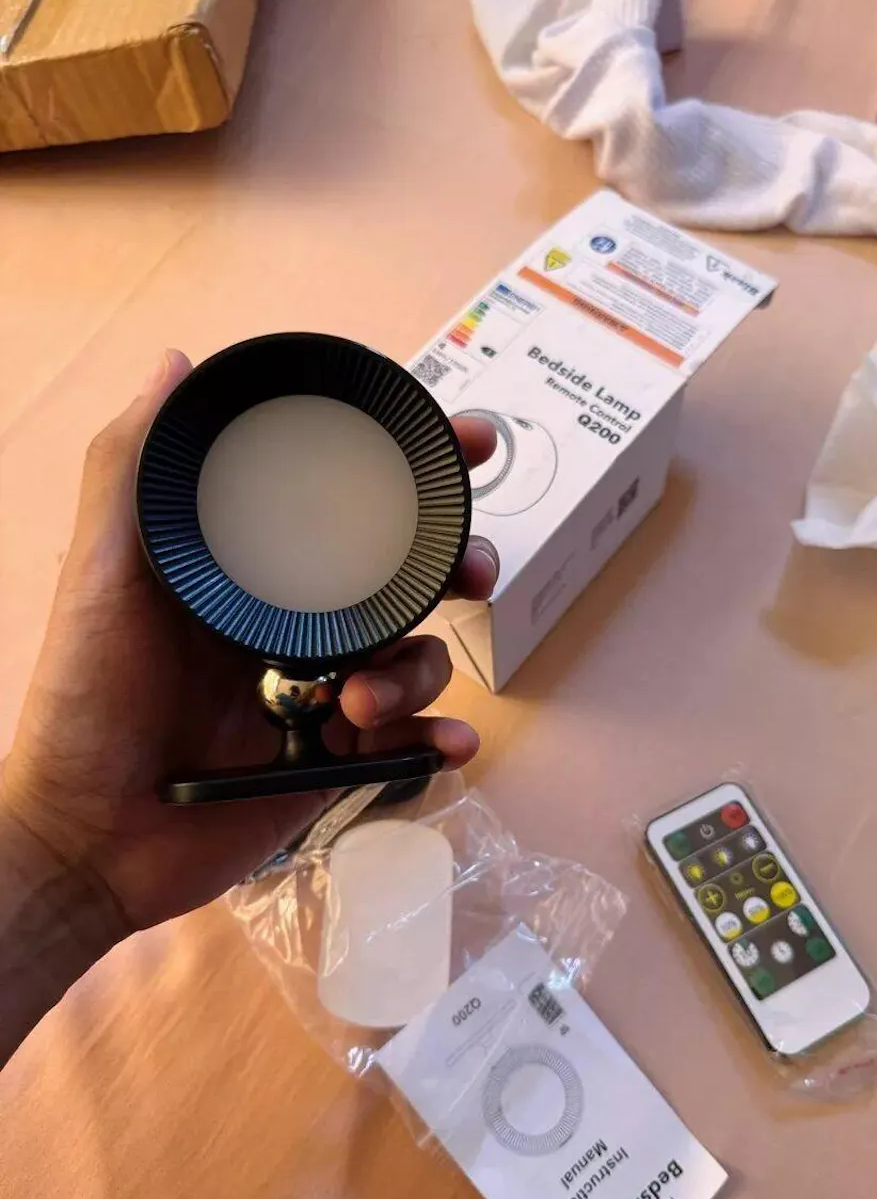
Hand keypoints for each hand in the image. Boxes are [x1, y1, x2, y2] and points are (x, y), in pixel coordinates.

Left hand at [0, 351, 497, 932]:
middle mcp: (299, 624)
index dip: (414, 469)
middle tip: (472, 575)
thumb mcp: (100, 574)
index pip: (348, 504)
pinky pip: (412, 745)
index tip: (466, 442)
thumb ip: (127, 470)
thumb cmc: (82, 700)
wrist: (87, 835)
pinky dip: (441, 742)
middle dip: (458, 566)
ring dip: (420, 672)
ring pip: (418, 659)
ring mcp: (323, 695)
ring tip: (360, 705)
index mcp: (256, 572)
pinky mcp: (337, 766)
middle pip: (409, 578)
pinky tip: (448, 746)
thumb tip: (174, 362)